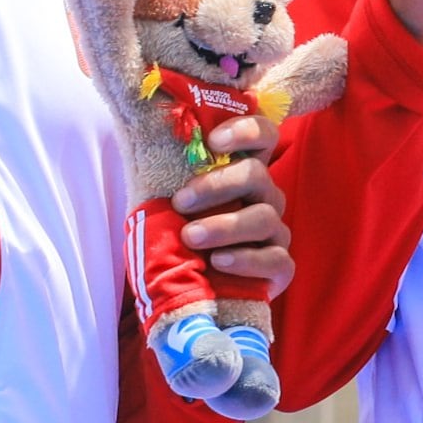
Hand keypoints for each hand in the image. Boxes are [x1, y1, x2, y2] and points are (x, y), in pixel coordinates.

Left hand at [176, 115, 292, 299]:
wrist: (184, 292)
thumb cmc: (176, 239)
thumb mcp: (164, 203)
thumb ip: (166, 174)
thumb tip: (143, 137)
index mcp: (241, 174)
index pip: (262, 136)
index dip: (246, 130)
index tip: (213, 141)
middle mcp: (264, 198)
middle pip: (257, 175)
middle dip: (216, 185)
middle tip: (180, 201)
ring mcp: (276, 233)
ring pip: (263, 217)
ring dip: (224, 225)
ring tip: (190, 237)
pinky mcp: (280, 267)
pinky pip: (274, 258)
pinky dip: (245, 259)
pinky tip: (218, 263)